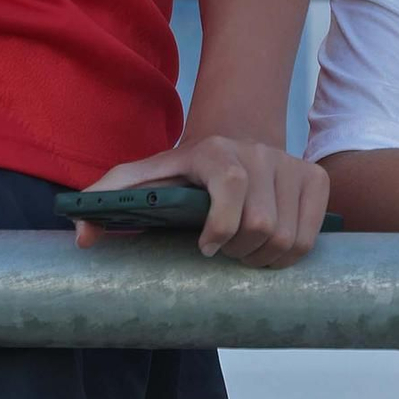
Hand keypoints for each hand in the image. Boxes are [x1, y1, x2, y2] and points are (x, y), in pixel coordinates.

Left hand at [81, 138, 329, 266]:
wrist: (235, 139)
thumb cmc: (185, 173)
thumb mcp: (146, 177)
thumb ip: (110, 199)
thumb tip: (83, 237)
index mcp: (214, 151)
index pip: (230, 184)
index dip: (220, 226)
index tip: (205, 249)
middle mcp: (258, 152)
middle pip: (261, 225)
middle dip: (240, 253)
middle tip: (225, 253)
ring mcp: (291, 164)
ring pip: (288, 237)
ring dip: (265, 259)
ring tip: (244, 254)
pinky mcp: (315, 179)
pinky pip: (311, 236)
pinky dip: (292, 253)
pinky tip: (270, 248)